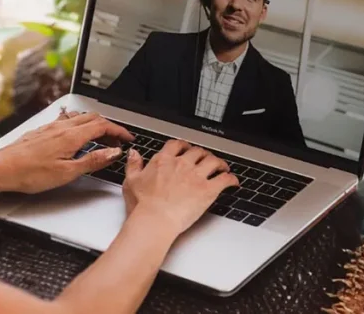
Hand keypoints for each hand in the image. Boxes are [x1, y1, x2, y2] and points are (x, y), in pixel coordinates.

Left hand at [0, 111, 133, 193]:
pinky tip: (75, 133)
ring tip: (100, 139)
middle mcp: (62, 127)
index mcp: (71, 136)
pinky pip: (66, 120)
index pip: (103, 125)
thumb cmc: (30, 173)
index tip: (127, 138)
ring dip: (94, 125)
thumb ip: (92, 161)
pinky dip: (79, 125)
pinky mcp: (42, 131)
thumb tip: (113, 152)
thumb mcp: (67, 173)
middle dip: (109, 127)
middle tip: (117, 141)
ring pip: (79, 118)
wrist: (1, 169)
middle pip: (93, 118)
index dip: (119, 130)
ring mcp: (51, 127)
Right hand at [122, 140, 238, 235]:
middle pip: (197, 151)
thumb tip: (134, 154)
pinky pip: (225, 179)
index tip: (185, 148)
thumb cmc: (143, 205)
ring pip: (213, 161)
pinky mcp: (208, 190)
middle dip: (202, 154)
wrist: (155, 219)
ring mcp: (196, 176)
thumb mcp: (131, 181)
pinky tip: (232, 181)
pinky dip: (231, 179)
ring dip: (219, 163)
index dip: (183, 145)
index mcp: (164, 161)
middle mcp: (182, 165)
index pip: (177, 145)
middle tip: (205, 158)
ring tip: (222, 167)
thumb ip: (133, 165)